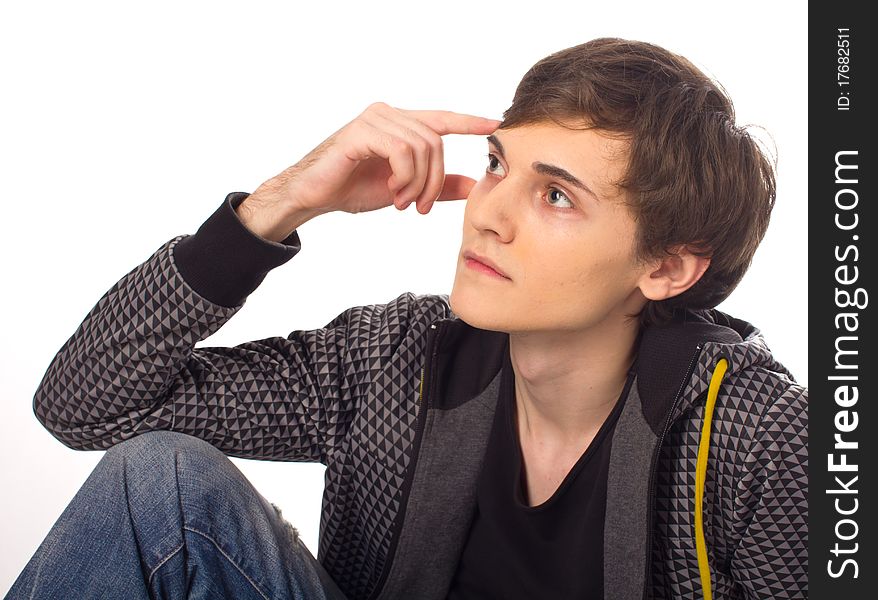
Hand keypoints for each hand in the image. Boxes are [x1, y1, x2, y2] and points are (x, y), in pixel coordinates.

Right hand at [251, 102, 501, 215]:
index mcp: (400, 124)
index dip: (470, 122)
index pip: (442, 119)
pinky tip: (391, 192)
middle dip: (434, 181)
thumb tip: (473, 186)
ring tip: (401, 201)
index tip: (496, 125)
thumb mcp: (405, 190)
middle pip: (436, 143)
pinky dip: (403, 177)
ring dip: (418, 183)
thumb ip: (438, 186)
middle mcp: (389, 114)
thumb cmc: (352, 188)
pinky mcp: (361, 131)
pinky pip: (401, 151)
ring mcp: (374, 119)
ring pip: (421, 148)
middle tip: (419, 206)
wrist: (313, 196)